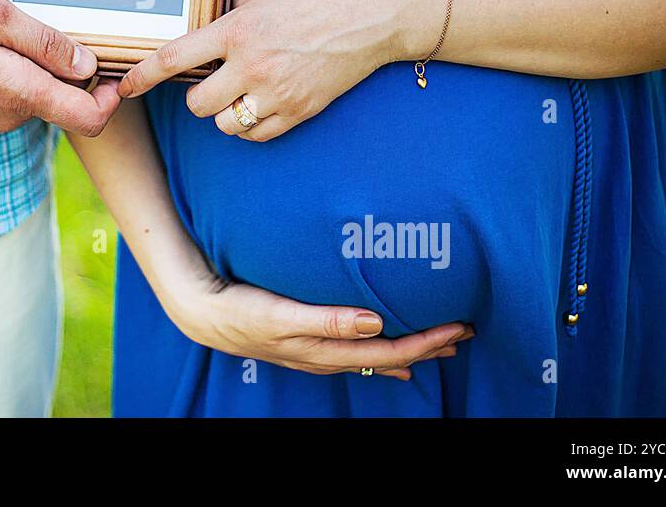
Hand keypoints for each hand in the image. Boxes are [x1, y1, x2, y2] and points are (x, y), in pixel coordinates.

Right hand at [0, 0, 119, 136]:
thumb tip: (87, 65)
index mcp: (17, 91)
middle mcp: (6, 117)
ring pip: (33, 100)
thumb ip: (44, 42)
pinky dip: (8, 77)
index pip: (88, 118)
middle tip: (49, 28)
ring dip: (33, 71)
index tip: (110, 67)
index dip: (109, 96)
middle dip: (67, 73)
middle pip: (62, 104)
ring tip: (4, 32)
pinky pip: (7, 101)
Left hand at [120, 0, 425, 140]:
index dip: (142, 77)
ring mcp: (278, 93)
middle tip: (209, 81)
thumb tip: (205, 24)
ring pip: (224, 125)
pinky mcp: (301, 111)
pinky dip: (250, 125)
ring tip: (237, 93)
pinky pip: (257, 134)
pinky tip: (258, 105)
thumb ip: (231, 11)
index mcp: (238, 29)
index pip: (174, 59)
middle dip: (195, 96)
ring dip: (222, 113)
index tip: (126, 87)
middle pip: (196, 104)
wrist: (377, 11)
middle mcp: (253, 65)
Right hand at [165, 271, 473, 380]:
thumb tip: (376, 322)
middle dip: (427, 346)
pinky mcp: (305, 341)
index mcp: (325, 349)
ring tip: (440, 345)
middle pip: (387, 356)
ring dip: (408, 349)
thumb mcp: (280, 314)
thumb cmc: (240, 309)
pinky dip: (377, 354)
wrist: (201, 312)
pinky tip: (385, 353)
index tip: (457, 326)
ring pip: (373, 356)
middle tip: (464, 332)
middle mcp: (325, 356)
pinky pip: (354, 352)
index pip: (388, 350)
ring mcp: (315, 351)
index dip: (425, 340)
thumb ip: (327, 319)